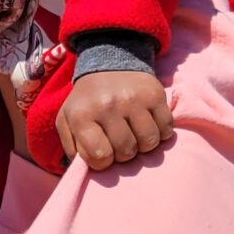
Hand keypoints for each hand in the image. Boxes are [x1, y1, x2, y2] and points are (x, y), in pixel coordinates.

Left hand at [56, 71, 174, 171]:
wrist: (108, 63)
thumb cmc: (86, 100)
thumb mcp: (67, 120)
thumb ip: (71, 147)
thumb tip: (83, 170)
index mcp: (82, 115)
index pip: (100, 157)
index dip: (104, 162)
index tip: (104, 152)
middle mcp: (108, 105)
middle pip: (127, 151)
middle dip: (124, 153)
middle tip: (120, 141)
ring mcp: (134, 99)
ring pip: (148, 142)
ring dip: (143, 145)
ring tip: (135, 134)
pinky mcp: (155, 94)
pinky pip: (166, 129)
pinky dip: (160, 133)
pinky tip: (149, 125)